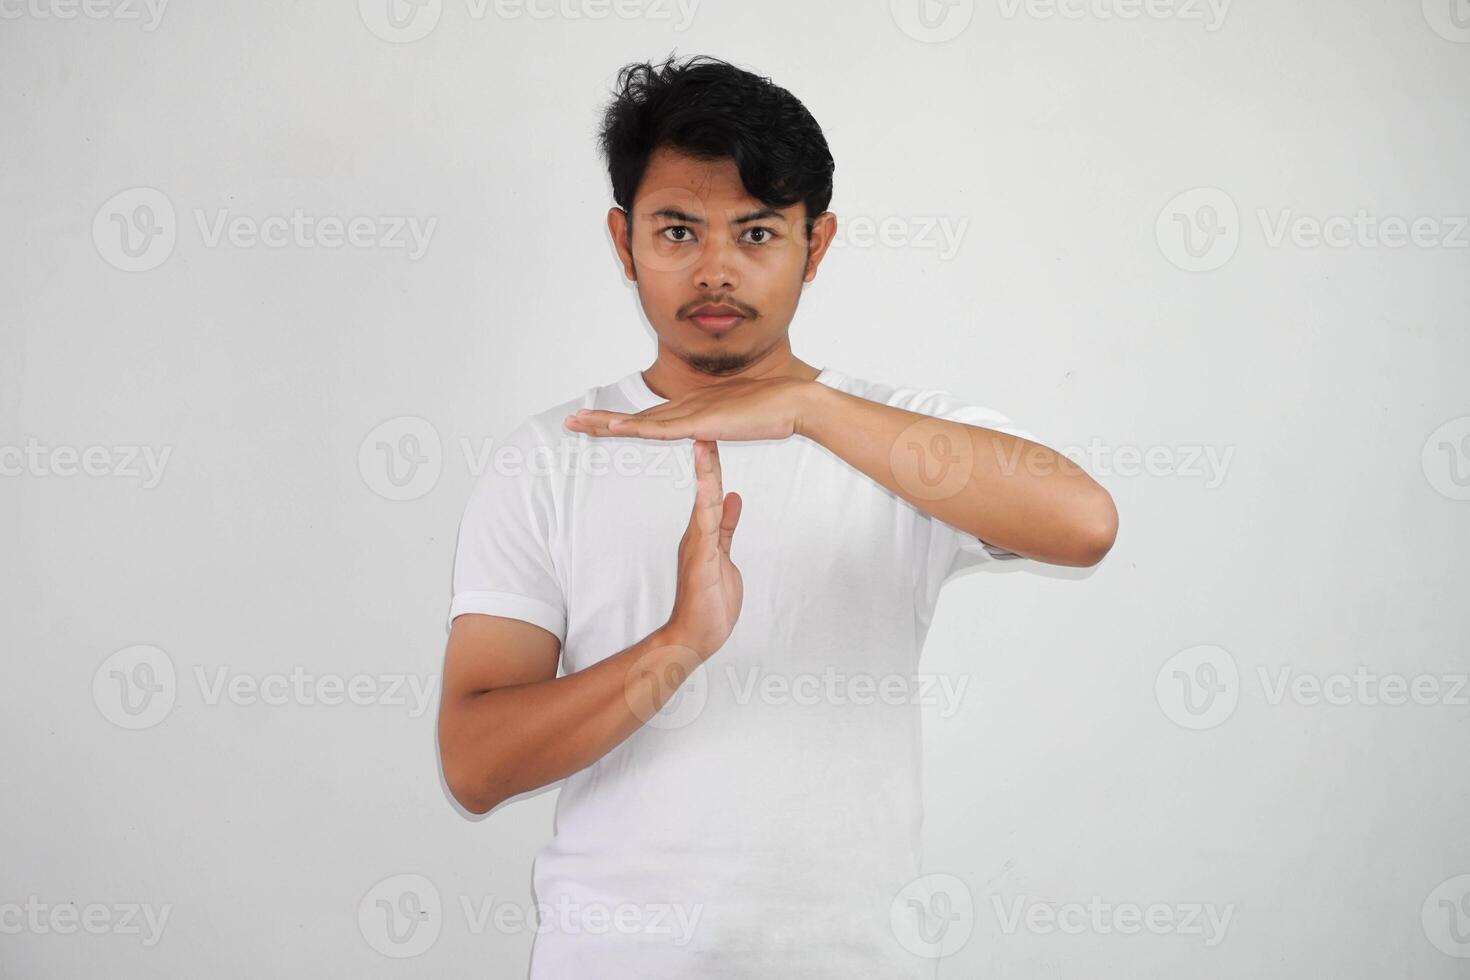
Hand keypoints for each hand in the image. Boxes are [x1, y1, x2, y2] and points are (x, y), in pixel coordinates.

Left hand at [563, 376, 814, 441]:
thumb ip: (724, 424)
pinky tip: (612, 428)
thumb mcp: (740, 419)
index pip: (650, 418)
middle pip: (636, 415)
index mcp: (695, 409)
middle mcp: (687, 406)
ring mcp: (692, 412)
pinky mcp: (700, 421)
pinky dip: (634, 427)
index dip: (622, 421)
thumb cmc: (776, 410)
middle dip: (601, 419)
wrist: (796, 401)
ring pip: (640, 420)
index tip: (596, 423)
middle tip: (571, 420)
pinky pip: (659, 428)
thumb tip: (714, 432)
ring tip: (577, 423)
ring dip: (606, 422)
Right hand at [665, 439, 742, 659]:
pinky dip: (707, 510)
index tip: (714, 434)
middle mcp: (697, 535)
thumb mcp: (724, 556)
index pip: (710, 491)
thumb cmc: (709, 602)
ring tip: (704, 447)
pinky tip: (709, 492)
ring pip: (703, 506)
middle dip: (706, 458)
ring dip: (705, 476)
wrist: (695, 637)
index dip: (712, 463)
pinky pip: (705, 532)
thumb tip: (735, 498)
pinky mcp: (701, 563)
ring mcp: (697, 548)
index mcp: (703, 532)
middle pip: (705, 490)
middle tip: (704, 425)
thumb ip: (727, 527)